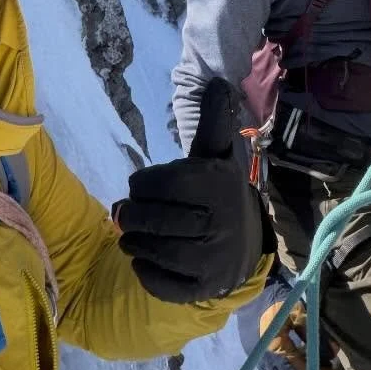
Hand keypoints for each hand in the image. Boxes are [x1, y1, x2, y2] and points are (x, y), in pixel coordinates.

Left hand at [113, 78, 271, 302]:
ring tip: (130, 236)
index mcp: (216, 186)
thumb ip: (212, 122)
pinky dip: (144, 271)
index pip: (158, 184)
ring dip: (132, 242)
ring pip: (152, 250)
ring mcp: (210, 260)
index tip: (143, 186)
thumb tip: (218, 80)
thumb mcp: (216, 156)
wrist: (245, 246)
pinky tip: (144, 260)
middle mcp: (216, 223)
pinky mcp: (201, 289)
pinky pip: (160, 282)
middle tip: (125, 213)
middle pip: (150, 219)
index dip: (142, 184)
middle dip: (130, 215)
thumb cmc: (219, 194)